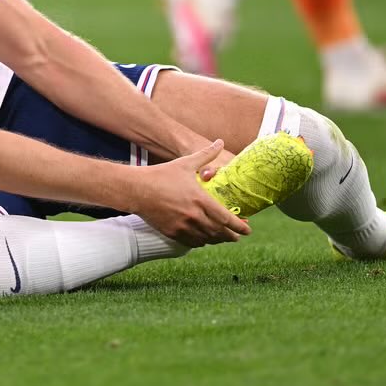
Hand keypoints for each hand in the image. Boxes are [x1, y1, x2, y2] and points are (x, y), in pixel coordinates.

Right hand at [129, 140, 251, 246]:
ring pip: (207, 239)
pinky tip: (204, 239)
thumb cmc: (162, 174)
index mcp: (200, 199)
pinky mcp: (173, 233)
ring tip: (223, 238)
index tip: (248, 229)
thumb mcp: (186, 163)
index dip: (240, 226)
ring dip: (218, 240)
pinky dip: (202, 242)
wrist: (137, 189)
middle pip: (219, 232)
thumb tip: (220, 142)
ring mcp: (183, 226)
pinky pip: (192, 243)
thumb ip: (206, 155)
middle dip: (231, 236)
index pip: (227, 218)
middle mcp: (194, 216)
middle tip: (238, 236)